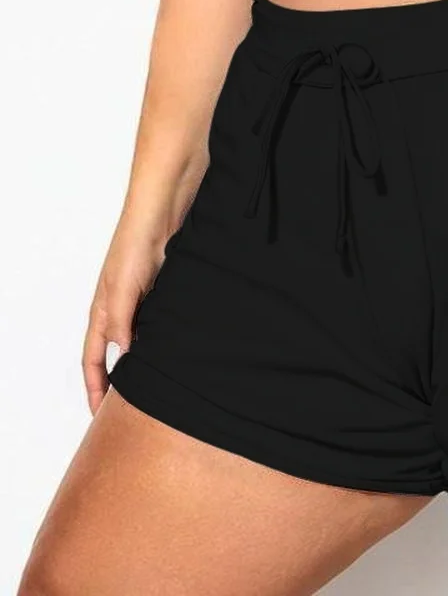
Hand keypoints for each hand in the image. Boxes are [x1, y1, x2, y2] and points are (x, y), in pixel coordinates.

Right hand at [82, 214, 171, 415]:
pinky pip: (160, 324)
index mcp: (102, 311)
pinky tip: (178, 352)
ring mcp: (141, 300)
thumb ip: (120, 322)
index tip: (99, 414)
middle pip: (114, 355)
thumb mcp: (123, 287)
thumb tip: (122, 358)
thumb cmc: (135, 243)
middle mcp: (119, 309)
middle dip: (118, 383)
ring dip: (144, 363)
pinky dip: (164, 341)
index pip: (92, 360)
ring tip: (157, 388)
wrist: (163, 210)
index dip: (95, 387)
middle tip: (129, 410)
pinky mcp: (162, 291)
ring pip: (140, 341)